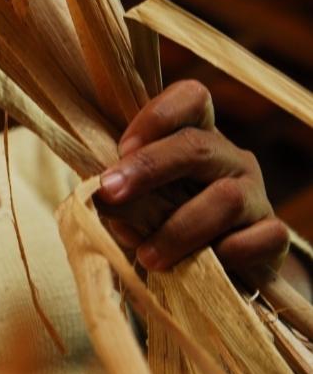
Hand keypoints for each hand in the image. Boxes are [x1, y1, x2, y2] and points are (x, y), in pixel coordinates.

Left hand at [97, 80, 288, 272]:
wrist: (207, 274)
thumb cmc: (159, 227)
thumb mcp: (134, 205)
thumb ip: (121, 196)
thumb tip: (100, 199)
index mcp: (194, 137)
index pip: (191, 98)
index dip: (157, 116)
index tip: (121, 149)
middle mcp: (229, 159)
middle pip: (198, 146)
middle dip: (148, 168)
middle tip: (109, 195)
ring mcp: (255, 195)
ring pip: (227, 198)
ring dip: (179, 229)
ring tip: (147, 256)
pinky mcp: (273, 236)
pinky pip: (262, 238)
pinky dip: (229, 254)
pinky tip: (202, 267)